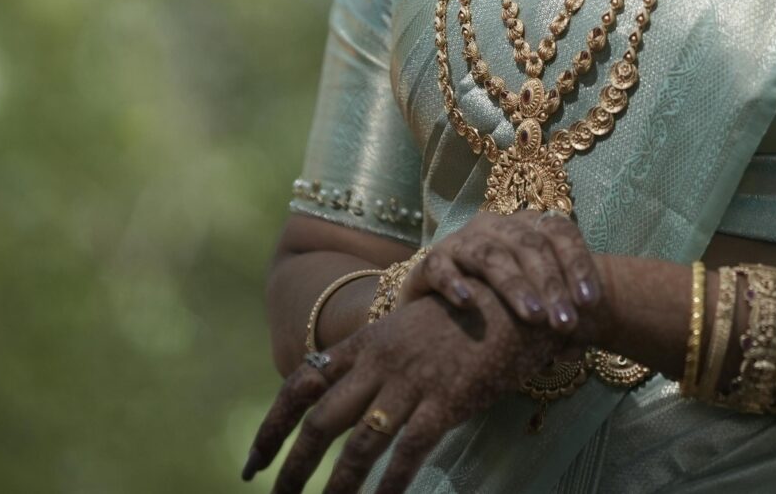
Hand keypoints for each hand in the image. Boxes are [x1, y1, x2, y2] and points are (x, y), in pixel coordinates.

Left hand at [242, 287, 562, 493]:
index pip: (302, 384)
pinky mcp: (445, 400)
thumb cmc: (470, 317)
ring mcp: (412, 381)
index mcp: (368, 343)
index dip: (273, 426)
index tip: (254, 462)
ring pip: (359, 444)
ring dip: (337, 486)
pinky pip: (407, 451)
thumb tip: (348, 397)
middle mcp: (381, 362)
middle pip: (320, 421)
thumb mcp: (412, 329)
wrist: (521, 301)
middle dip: (294, 466)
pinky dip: (389, 484)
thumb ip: (379, 360)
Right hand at [393, 207, 611, 345]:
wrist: (437, 306)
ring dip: (515, 285)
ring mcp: (461, 241)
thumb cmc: (496, 305)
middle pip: (529, 245)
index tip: (590, 303)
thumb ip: (551, 318)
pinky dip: (454, 282)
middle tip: (565, 323)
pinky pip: (440, 266)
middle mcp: (496, 227)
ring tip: (533, 315)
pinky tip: (468, 303)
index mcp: (527, 227)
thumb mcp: (529, 305)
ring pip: (490, 255)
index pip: (560, 233)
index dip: (578, 264)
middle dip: (551, 284)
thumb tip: (574, 352)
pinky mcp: (429, 261)